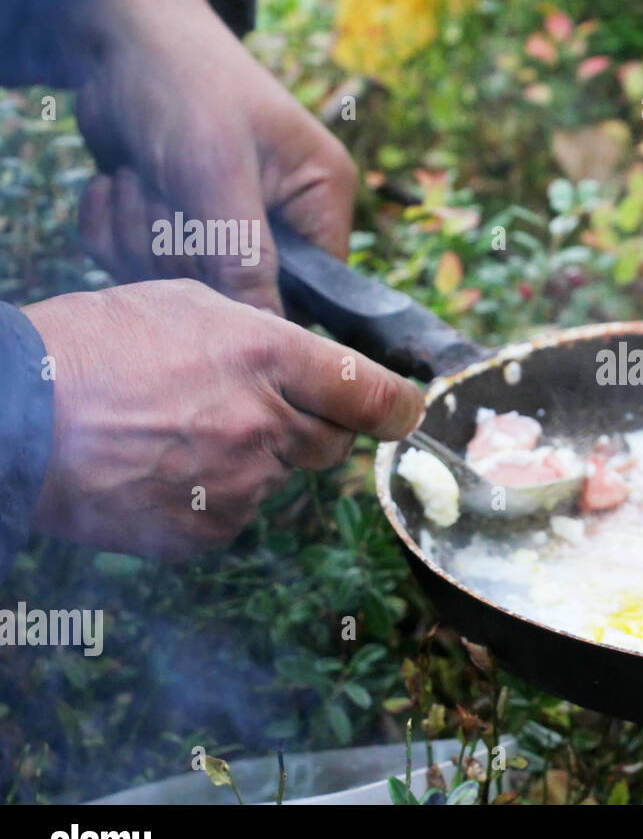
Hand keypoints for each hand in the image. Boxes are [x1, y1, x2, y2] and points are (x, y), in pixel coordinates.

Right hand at [20, 279, 424, 558]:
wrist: (14, 415)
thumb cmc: (92, 347)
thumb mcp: (188, 307)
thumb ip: (262, 337)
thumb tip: (306, 366)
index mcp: (267, 356)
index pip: (370, 394)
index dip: (398, 407)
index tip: (407, 412)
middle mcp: (264, 423)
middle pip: (331, 443)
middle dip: (310, 428)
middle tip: (254, 411)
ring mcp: (237, 484)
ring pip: (279, 479)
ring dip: (253, 461)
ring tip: (180, 434)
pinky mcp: (206, 532)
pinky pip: (235, 517)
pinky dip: (214, 500)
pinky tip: (163, 472)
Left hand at [72, 0, 356, 313]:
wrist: (118, 36)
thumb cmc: (185, 84)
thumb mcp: (218, 172)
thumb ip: (244, 257)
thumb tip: (268, 331)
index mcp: (320, 201)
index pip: (312, 292)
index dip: (257, 295)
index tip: (210, 260)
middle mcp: (283, 220)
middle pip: (236, 295)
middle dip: (179, 248)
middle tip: (163, 191)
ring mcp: (225, 226)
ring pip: (179, 283)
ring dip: (139, 233)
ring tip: (137, 176)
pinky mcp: (175, 228)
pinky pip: (136, 265)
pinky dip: (113, 227)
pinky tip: (118, 181)